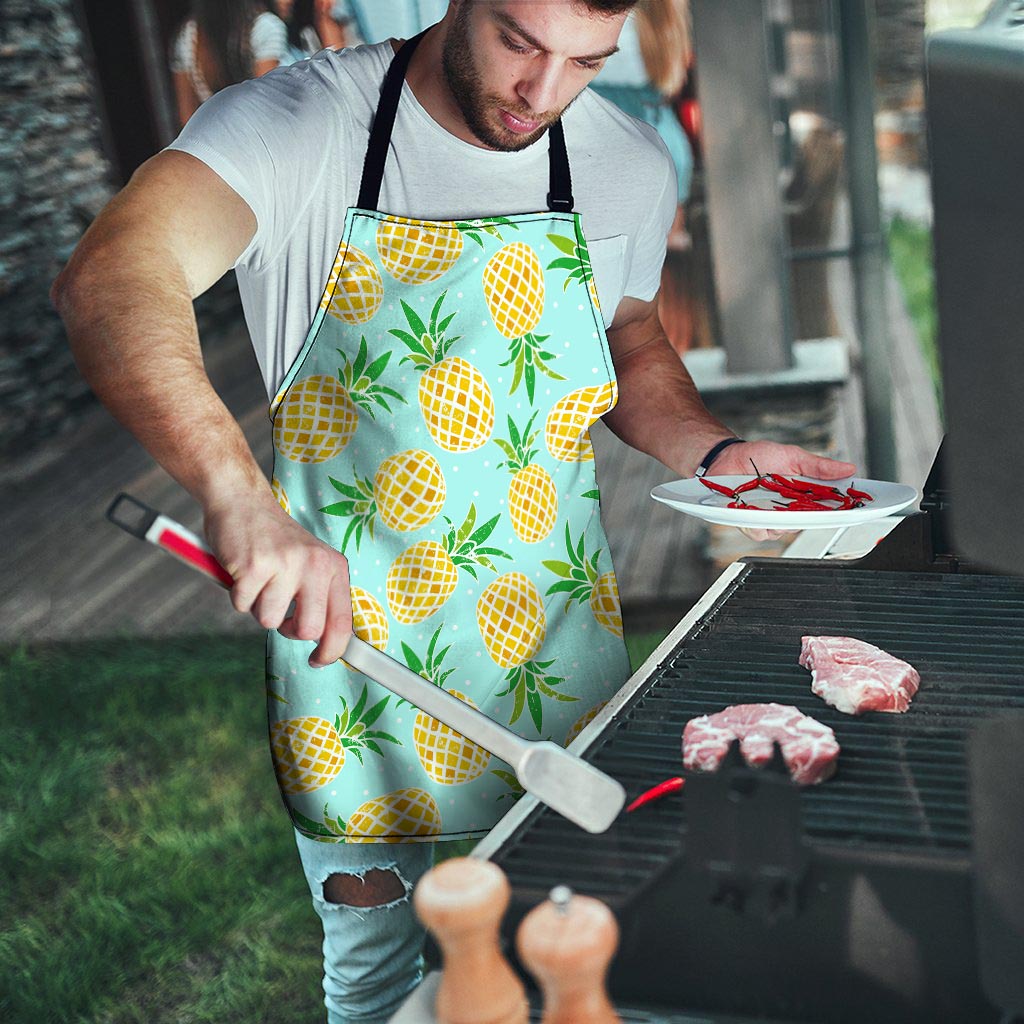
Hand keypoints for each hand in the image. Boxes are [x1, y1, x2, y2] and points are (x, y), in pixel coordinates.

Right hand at [204, 492, 351, 667]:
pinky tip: (243, 571)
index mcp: (333, 566)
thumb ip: (320, 596)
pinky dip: (238, 595)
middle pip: (308, 630)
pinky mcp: (254, 566)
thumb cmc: (275, 541)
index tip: (319, 660)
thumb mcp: (310, 562)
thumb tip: (327, 643)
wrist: (242, 501)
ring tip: (260, 580)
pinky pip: (242, 606)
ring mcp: (285, 564)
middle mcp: (315, 565)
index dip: (332, 650)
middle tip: (280, 610)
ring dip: (258, 607)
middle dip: (289, 629)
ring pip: (269, 621)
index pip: (342, 622)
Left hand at [707, 440, 856, 542]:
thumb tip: (848, 468)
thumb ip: (819, 466)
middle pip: (808, 523)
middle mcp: (790, 510)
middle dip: (808, 516)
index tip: (856, 509)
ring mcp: (771, 518)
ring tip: (768, 499)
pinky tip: (751, 508)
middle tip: (802, 502)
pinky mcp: (751, 523)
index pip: (829, 508)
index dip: (843, 511)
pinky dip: (757, 522)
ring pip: (783, 531)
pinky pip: (760, 532)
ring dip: (778, 518)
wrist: (727, 458)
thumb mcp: (793, 456)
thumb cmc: (759, 456)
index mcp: (804, 495)